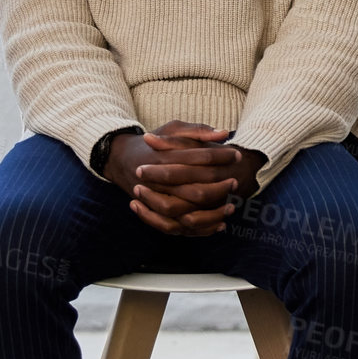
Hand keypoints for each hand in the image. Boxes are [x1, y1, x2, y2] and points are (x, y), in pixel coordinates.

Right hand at [104, 120, 241, 235]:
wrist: (121, 160)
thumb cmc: (153, 143)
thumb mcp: (172, 129)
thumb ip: (197, 130)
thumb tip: (225, 133)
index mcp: (164, 157)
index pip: (200, 158)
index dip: (221, 156)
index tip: (236, 155)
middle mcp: (159, 182)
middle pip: (195, 191)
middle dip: (220, 188)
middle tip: (235, 181)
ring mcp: (157, 200)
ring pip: (187, 214)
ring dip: (212, 213)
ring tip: (231, 206)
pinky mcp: (157, 214)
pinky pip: (179, 228)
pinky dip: (200, 230)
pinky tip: (219, 224)